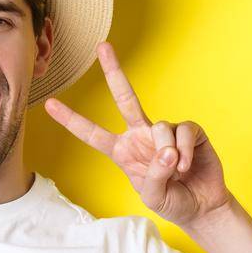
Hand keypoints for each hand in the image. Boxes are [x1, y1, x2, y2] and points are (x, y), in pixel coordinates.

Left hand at [44, 42, 235, 228]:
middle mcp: (140, 135)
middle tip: (102, 46)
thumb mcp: (153, 195)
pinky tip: (188, 166)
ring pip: (161, 126)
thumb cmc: (172, 201)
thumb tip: (167, 152)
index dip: (72, 120)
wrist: (201, 206)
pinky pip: (184, 132)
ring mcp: (165, 131)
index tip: (50, 105)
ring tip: (177, 172)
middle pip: (124, 98)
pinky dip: (185, 151)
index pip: (93, 134)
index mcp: (122, 151)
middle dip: (114, 71)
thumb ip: (154, 175)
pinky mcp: (189, 132)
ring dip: (168, 153)